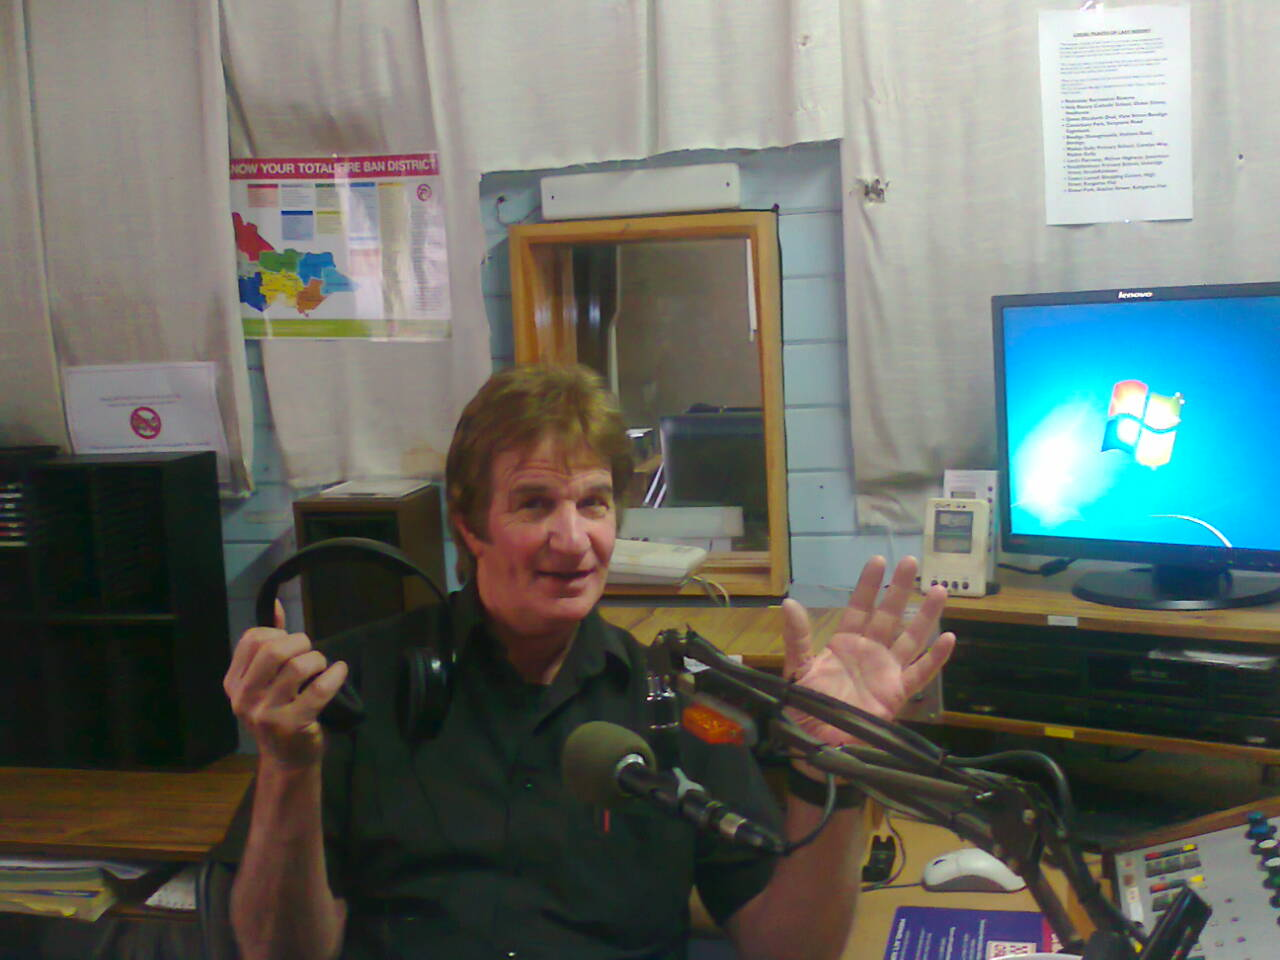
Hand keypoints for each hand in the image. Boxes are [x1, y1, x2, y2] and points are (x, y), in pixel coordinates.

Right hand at [223, 600, 348, 768]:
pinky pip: (319, 689)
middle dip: (299, 642)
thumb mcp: (265, 682)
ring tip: (321, 666)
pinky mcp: (292, 724)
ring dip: (317, 659)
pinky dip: (335, 674)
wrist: (287, 760)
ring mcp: (266, 713)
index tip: (289, 644)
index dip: (276, 633)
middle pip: (273, 650)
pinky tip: (339, 671)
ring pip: (297, 666)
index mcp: (233, 683)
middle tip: (309, 652)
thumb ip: (269, 643)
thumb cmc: (278, 714)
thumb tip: (276, 603)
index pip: (252, 639)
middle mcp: (244, 698)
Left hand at [781, 555, 954, 746]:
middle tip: (912, 562)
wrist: (817, 744)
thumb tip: (789, 603)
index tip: (878, 560)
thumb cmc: (804, 708)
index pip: (859, 608)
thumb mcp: (797, 670)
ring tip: (940, 589)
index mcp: (844, 644)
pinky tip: (949, 639)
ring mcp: (886, 672)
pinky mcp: (898, 694)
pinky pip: (921, 673)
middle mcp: (869, 653)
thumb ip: (797, 638)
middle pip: (889, 615)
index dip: (868, 585)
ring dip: (925, 616)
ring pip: (911, 638)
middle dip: (900, 590)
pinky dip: (936, 658)